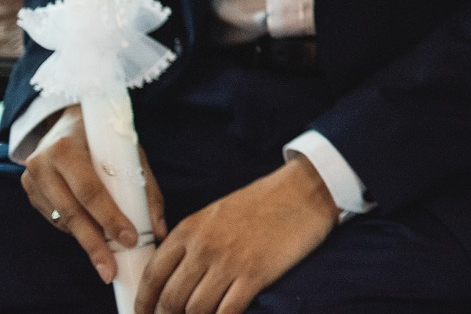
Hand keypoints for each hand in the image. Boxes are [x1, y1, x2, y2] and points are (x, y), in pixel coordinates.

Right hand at [21, 104, 166, 284]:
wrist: (69, 121)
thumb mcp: (130, 152)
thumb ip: (145, 188)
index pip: (90, 191)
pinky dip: (77, 230)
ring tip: (106, 261)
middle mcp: (43, 165)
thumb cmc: (106, 137)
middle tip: (111, 270)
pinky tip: (92, 236)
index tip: (129, 239)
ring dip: (87, 242)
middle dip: (95, 245)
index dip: (110, 217)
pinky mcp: (30, 192)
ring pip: (63, 220)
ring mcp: (33, 180)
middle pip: (73, 213)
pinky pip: (57, 218)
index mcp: (67, 148)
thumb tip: (158, 230)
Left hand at [137, 157, 335, 313]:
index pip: (152, 276)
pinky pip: (227, 312)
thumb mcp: (216, 214)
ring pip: (195, 310)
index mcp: (190, 229)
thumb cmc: (263, 202)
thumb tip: (172, 277)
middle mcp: (204, 247)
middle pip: (170, 300)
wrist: (305, 190)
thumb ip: (192, 242)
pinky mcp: (256, 274)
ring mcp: (230, 262)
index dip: (143, 303)